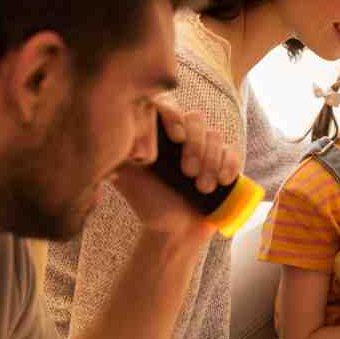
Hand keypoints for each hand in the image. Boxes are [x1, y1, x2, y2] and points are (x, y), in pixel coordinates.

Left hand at [113, 97, 235, 240]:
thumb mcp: (128, 179)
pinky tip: (222, 181)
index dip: (174, 116)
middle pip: (196, 118)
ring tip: (202, 188)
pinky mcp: (224, 162)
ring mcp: (206, 148)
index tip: (176, 139)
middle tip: (188, 173)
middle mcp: (183, 136)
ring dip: (210, 160)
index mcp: (161, 133)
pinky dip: (229, 164)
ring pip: (215, 135)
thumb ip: (119, 157)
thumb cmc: (149, 204)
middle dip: (194, 146)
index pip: (168, 106)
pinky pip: (232, 152)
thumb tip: (107, 137)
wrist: (174, 232)